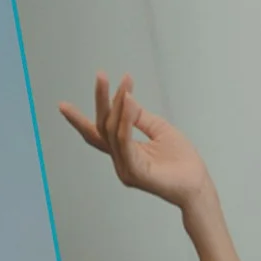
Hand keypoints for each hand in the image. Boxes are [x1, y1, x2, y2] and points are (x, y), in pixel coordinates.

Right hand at [56, 74, 221, 218]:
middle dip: (101, 100)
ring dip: (119, 106)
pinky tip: (130, 104)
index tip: (63, 104)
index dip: (79, 119)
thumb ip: (140, 118)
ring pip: (113, 132)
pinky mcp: (136, 172)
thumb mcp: (160, 131)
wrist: (198, 185)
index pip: (97, 133)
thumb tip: (127, 99)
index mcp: (124, 152)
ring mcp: (125, 168)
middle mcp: (120, 160)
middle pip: (102, 127)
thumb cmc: (182, 162)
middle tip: (100, 76)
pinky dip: (126, 122)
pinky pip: (125, 143)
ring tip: (126, 87)